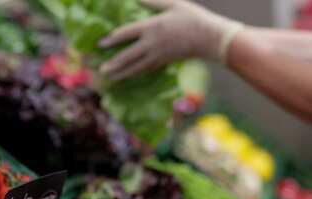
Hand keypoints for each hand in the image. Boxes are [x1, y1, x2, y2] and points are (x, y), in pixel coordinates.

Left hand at [99, 0, 243, 80]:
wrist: (211, 38)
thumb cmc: (193, 18)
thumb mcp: (173, 4)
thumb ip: (153, 1)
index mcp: (152, 26)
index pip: (126, 33)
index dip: (112, 39)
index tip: (100, 43)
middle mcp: (152, 43)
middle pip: (128, 55)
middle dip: (114, 63)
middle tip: (101, 70)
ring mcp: (158, 55)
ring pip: (136, 67)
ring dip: (122, 73)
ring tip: (111, 78)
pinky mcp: (165, 62)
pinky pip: (147, 69)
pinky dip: (136, 73)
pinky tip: (130, 76)